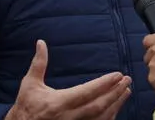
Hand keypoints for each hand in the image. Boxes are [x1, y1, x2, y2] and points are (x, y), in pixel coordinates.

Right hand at [5, 40, 131, 119]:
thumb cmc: (26, 106)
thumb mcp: (29, 84)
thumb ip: (38, 63)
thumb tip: (41, 42)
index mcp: (58, 103)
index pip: (86, 92)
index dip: (103, 84)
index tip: (117, 74)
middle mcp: (68, 117)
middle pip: (98, 106)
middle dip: (115, 93)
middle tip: (127, 80)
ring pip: (101, 118)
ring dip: (116, 104)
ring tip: (127, 91)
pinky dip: (110, 116)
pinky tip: (116, 106)